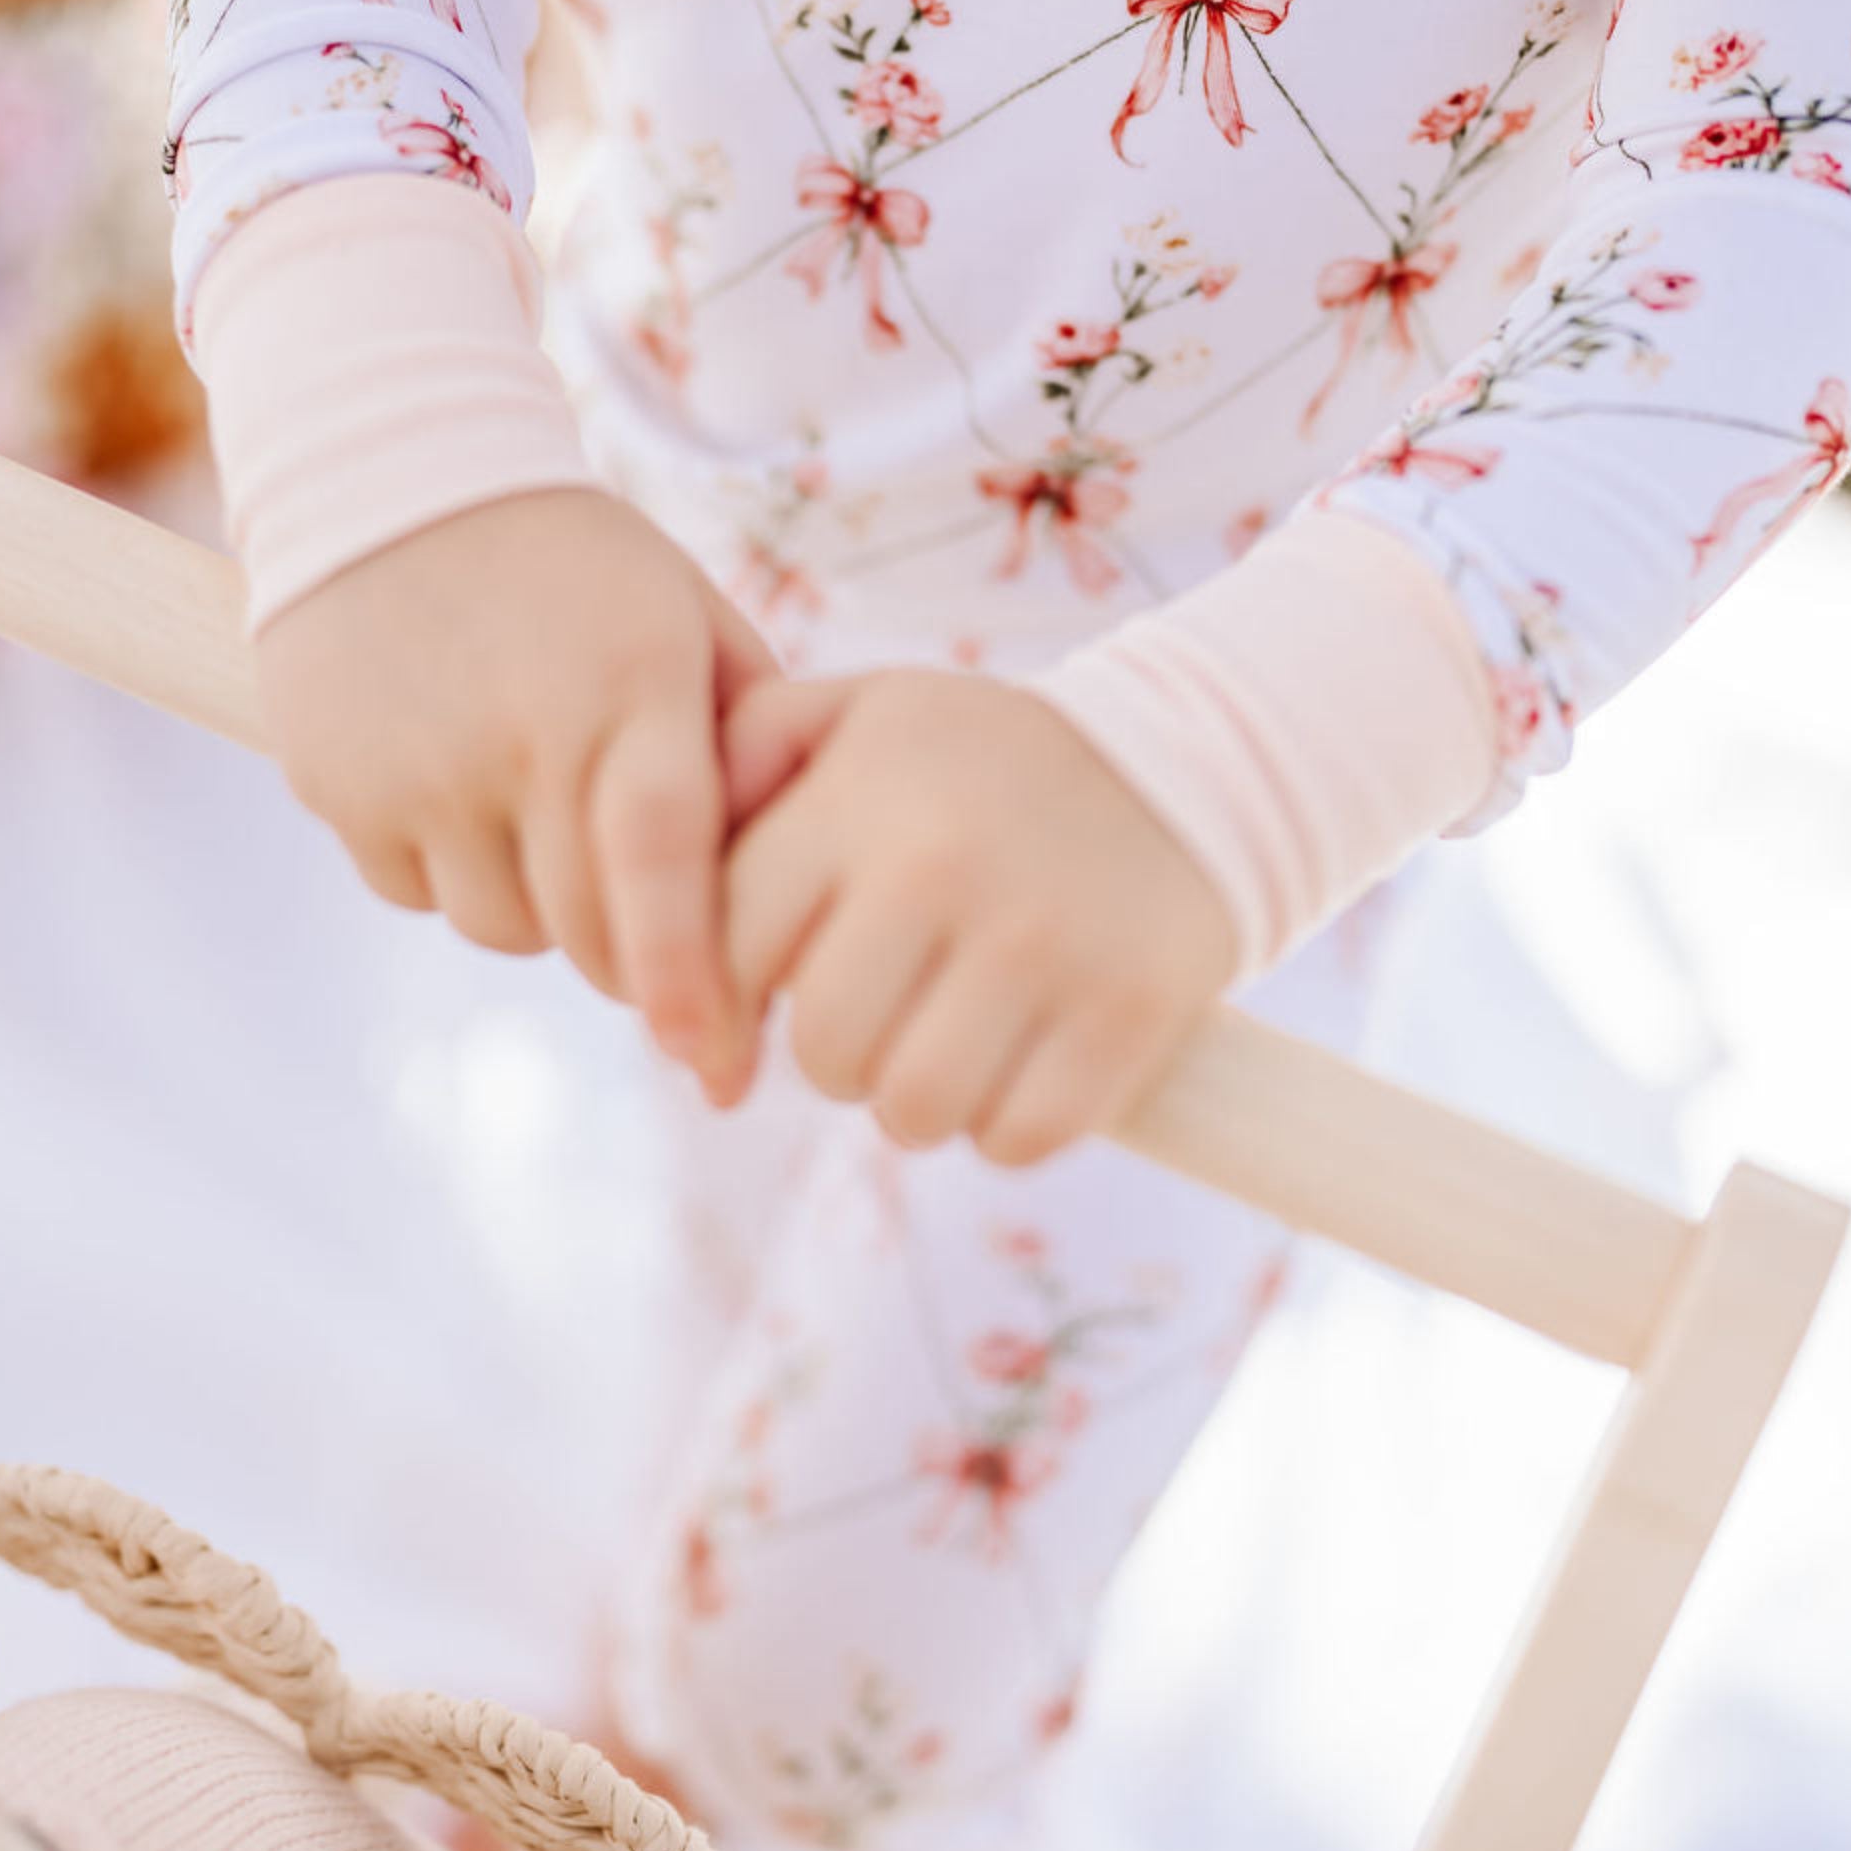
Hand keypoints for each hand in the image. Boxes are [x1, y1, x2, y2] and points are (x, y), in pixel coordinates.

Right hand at [255, 489, 775, 1079]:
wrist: (383, 467)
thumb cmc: (575, 562)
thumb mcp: (686, 615)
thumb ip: (752, 734)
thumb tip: (812, 876)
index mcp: (629, 686)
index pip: (660, 865)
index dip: (688, 975)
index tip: (712, 1062)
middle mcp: (518, 732)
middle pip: (585, 929)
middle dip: (632, 952)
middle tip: (653, 919)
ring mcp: (416, 765)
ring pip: (501, 926)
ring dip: (538, 903)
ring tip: (542, 803)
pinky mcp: (337, 786)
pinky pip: (415, 891)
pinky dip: (451, 866)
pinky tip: (460, 779)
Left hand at [719, 667, 1238, 1164]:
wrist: (1198, 764)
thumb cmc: (988, 760)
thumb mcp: (863, 712)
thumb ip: (744, 754)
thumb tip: (652, 885)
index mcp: (862, 797)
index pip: (732, 951)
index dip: (729, 1002)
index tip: (758, 1012)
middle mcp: (942, 868)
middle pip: (825, 1052)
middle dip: (837, 1056)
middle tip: (880, 1019)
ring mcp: (1043, 945)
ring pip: (915, 1112)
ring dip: (919, 1101)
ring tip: (946, 1044)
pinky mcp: (1128, 1014)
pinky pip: (1017, 1138)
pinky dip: (1008, 1128)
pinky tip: (1020, 1068)